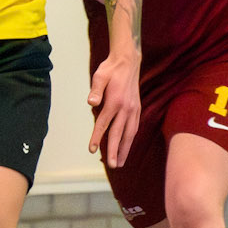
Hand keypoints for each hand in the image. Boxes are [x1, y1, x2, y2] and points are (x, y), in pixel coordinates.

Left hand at [86, 48, 140, 167]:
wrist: (128, 61)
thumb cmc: (110, 69)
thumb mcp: (99, 76)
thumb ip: (95, 90)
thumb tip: (90, 102)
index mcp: (115, 101)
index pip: (104, 124)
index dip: (97, 138)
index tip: (92, 150)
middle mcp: (126, 108)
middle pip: (119, 134)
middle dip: (115, 151)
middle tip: (112, 165)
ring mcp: (133, 109)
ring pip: (129, 133)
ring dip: (125, 149)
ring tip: (121, 162)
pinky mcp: (137, 108)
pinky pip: (134, 127)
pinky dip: (130, 139)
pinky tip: (127, 146)